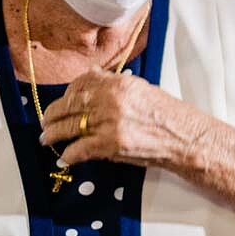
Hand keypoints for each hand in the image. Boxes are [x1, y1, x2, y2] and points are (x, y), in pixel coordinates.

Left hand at [41, 70, 202, 170]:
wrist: (188, 139)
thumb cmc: (171, 116)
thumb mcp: (144, 90)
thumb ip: (117, 85)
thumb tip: (94, 77)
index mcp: (119, 84)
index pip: (80, 84)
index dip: (67, 94)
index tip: (63, 102)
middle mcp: (110, 100)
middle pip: (69, 106)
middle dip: (52, 116)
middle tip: (47, 123)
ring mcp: (109, 123)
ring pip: (68, 128)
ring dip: (53, 135)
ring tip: (47, 139)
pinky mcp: (110, 145)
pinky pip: (79, 150)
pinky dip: (69, 156)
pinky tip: (65, 158)